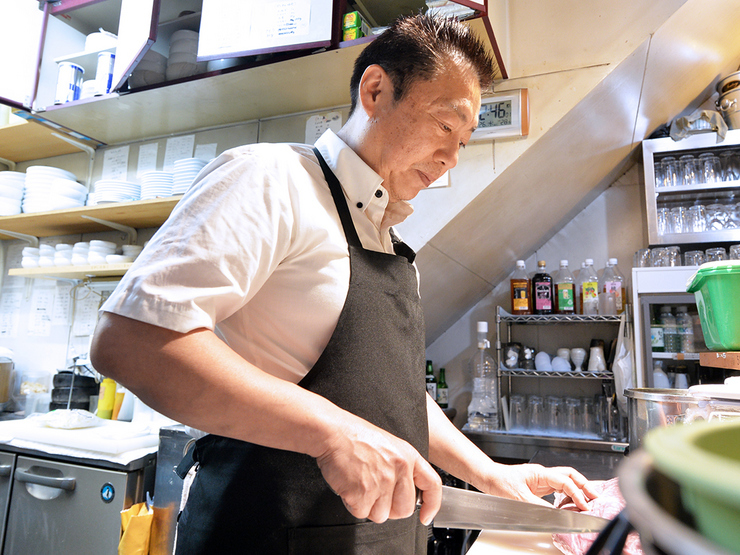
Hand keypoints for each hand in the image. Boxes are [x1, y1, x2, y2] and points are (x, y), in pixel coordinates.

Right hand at [315, 417, 440, 524]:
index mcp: (408, 456)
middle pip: (404, 509)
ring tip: (360, 484)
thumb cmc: (356, 436)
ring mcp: (382, 482)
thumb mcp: (389, 445)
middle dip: (390, 508)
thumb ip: (401, 468)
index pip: (432, 486)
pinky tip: (350, 486)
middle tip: (376, 494)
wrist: (333, 432)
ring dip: (369, 506)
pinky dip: (353, 504)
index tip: (425, 516)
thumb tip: (404, 493)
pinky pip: (361, 513)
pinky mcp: (363, 493)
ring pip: (381, 515)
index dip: (432, 505)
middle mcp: (399, 469)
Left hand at [481, 463, 598, 510]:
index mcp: (540, 473)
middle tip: (595, 498)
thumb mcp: (519, 497)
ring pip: (566, 481)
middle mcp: (543, 474)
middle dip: (585, 486)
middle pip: (571, 476)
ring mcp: (542, 479)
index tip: (585, 506)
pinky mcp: (539, 486)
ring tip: (585, 503)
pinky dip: (567, 495)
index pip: (565, 481)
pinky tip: (568, 505)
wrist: (489, 478)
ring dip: (577, 491)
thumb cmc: (500, 482)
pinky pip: (558, 489)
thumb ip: (538, 506)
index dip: (577, 494)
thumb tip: (555, 514)